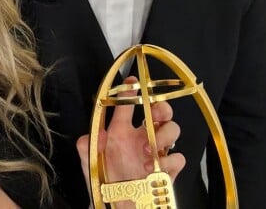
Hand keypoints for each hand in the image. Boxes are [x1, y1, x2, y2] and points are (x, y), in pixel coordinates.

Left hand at [76, 77, 184, 205]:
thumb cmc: (104, 184)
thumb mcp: (90, 164)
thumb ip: (86, 147)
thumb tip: (93, 134)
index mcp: (121, 131)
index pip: (128, 105)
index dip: (130, 91)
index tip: (132, 82)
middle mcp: (140, 138)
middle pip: (160, 111)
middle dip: (160, 107)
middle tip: (153, 114)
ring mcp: (155, 153)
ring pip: (172, 129)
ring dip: (162, 135)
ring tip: (147, 150)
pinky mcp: (167, 171)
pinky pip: (179, 157)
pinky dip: (170, 160)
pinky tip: (156, 168)